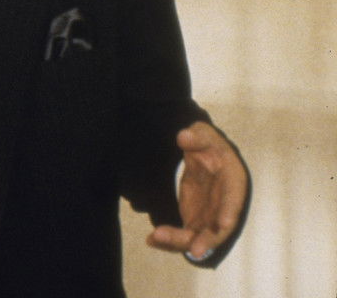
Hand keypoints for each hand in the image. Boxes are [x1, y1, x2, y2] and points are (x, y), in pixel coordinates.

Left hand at [146, 121, 248, 261]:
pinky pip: (183, 235)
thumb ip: (197, 136)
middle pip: (218, 229)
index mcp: (233, 183)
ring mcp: (209, 217)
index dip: (230, 211)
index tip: (224, 223)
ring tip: (155, 238)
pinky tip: (151, 240)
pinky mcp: (194, 221)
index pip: (234, 200)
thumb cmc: (209, 147)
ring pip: (197, 237)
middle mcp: (224, 206)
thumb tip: (184, 136)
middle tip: (193, 250)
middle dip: (207, 240)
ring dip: (179, 242)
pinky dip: (168, 240)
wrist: (204, 157)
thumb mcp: (205, 136)